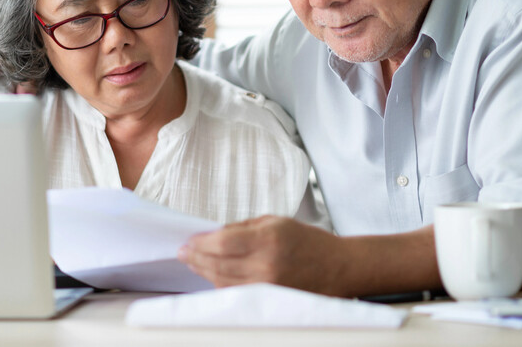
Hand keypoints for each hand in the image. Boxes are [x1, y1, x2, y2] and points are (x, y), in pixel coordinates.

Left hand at [177, 216, 350, 295]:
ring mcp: (267, 286)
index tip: (188, 241)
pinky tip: (212, 275)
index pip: (222, 242)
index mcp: (268, 239)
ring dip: (204, 271)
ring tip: (193, 262)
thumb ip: (244, 227)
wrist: (339, 268)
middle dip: (196, 257)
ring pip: (223, 282)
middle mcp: (265, 265)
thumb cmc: (310, 241)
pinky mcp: (268, 300)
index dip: (200, 243)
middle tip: (183, 252)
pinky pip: (236, 292)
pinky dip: (220, 284)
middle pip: (218, 264)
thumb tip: (215, 234)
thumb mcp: (276, 221)